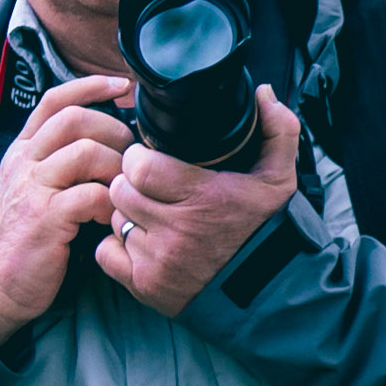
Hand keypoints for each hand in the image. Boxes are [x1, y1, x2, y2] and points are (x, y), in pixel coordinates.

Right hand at [0, 74, 133, 344]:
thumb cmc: (26, 237)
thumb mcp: (33, 189)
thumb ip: (59, 162)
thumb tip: (106, 139)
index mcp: (23, 151)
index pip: (54, 100)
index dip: (90, 86)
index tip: (121, 86)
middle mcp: (25, 163)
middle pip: (74, 120)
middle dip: (114, 130)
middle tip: (130, 154)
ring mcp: (33, 188)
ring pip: (87, 152)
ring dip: (117, 167)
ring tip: (123, 188)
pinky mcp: (46, 218)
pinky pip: (91, 194)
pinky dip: (111, 202)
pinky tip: (113, 215)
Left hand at [97, 87, 307, 314]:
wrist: (270, 293)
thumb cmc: (268, 231)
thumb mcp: (280, 178)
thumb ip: (277, 130)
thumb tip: (263, 92)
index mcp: (202, 197)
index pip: (138, 166)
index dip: (138, 159)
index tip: (149, 161)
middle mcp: (175, 230)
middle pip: (120, 190)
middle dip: (130, 184)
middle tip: (149, 187)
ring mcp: (158, 260)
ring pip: (113, 219)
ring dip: (126, 214)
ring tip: (150, 215)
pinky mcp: (146, 285)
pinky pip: (106, 253)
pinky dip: (117, 247)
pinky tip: (141, 242)